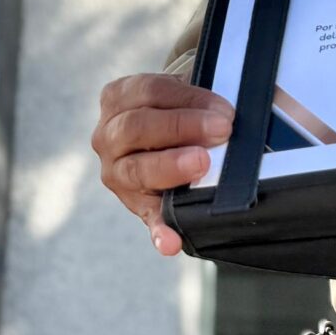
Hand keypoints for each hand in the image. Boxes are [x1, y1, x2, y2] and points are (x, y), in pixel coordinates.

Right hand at [92, 74, 233, 254]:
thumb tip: (226, 111)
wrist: (165, 137)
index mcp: (119, 98)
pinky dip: (160, 231)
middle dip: (181, 127)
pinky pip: (147, 218)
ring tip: (201, 166)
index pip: (151, 92)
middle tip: (221, 130)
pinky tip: (171, 243)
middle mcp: (109, 136)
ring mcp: (118, 173)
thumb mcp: (179, 95)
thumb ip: (196, 100)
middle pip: (137, 127)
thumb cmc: (177, 110)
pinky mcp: (136, 204)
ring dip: (171, 167)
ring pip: (137, 169)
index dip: (189, 99)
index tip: (223, 109)